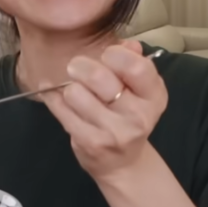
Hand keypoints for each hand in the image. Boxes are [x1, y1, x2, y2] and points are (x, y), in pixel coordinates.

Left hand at [41, 40, 167, 180]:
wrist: (123, 163)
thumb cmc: (128, 117)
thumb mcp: (139, 90)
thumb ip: (134, 62)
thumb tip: (128, 43)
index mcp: (153, 96)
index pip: (136, 67)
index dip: (115, 54)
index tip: (107, 56)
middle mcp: (138, 115)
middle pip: (99, 76)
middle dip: (81, 66)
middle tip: (77, 68)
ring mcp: (113, 132)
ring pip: (75, 92)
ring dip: (70, 88)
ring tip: (76, 93)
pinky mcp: (89, 142)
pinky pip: (61, 110)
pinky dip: (53, 98)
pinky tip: (54, 94)